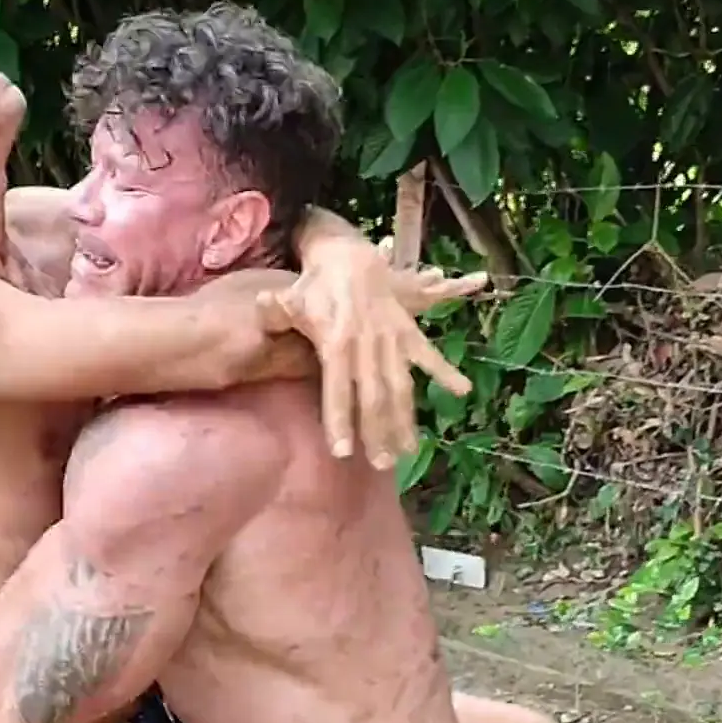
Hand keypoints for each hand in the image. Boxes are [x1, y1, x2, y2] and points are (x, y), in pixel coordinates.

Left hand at [257, 238, 476, 468]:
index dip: (340, 419)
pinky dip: (446, 371)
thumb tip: (259, 308)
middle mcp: (366, 346)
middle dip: (378, 432)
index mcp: (336, 342)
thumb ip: (275, 313)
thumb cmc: (314, 288)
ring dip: (405, 419)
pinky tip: (462, 392)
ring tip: (408, 450)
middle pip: (373, 397)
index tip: (343, 452)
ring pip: (400, 386)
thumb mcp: (291, 300)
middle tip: (383, 464)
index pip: (337, 389)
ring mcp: (390, 340)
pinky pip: (429, 355)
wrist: (349, 258)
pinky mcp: (407, 333)